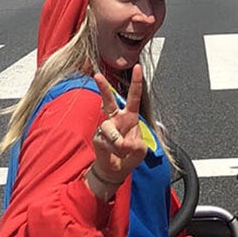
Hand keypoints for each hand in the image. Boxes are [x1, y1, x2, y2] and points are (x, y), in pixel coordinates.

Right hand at [90, 66, 147, 190]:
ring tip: (122, 150)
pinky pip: (106, 141)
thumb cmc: (130, 156)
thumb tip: (122, 142)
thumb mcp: (140, 151)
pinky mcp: (98, 137)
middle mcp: (116, 119)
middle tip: (97, 76)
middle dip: (103, 87)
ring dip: (118, 142)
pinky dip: (114, 150)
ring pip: (110, 129)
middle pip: (109, 100)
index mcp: (130, 117)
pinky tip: (115, 154)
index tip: (137, 67)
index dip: (136, 82)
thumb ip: (135, 145)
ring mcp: (105, 127)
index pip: (133, 97)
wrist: (116, 169)